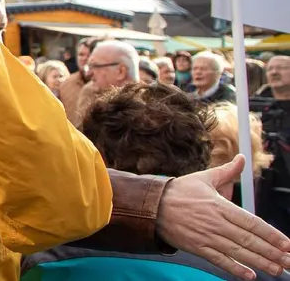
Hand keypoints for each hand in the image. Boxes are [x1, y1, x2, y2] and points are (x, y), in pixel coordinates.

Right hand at [156, 155, 289, 278]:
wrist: (150, 206)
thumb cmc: (179, 191)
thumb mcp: (204, 178)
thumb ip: (227, 172)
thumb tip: (241, 158)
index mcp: (220, 206)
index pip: (252, 223)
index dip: (272, 235)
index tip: (287, 244)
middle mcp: (216, 223)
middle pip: (250, 240)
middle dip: (272, 252)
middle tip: (289, 261)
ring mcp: (207, 237)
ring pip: (238, 252)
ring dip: (260, 262)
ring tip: (277, 269)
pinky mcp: (197, 247)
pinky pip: (219, 260)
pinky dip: (235, 268)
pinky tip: (249, 275)